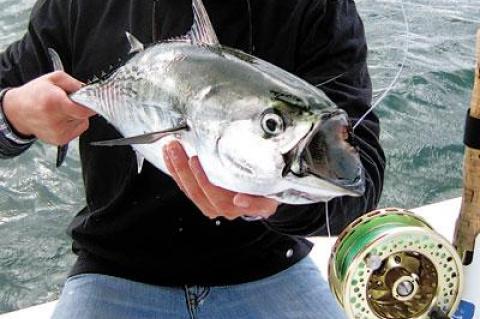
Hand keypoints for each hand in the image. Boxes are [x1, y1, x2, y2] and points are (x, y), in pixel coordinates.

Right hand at [3, 71, 95, 144]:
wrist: (17, 111)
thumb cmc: (34, 94)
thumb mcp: (53, 78)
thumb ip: (73, 82)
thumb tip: (89, 90)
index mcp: (54, 102)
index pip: (84, 110)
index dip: (90, 105)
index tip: (90, 100)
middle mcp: (55, 120)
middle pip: (84, 115)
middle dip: (81, 107)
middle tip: (69, 102)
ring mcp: (58, 132)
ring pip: (82, 122)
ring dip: (76, 116)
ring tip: (61, 110)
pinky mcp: (59, 140)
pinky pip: (77, 130)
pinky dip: (73, 124)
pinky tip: (61, 119)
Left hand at [163, 141, 278, 219]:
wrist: (265, 196)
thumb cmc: (268, 191)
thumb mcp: (269, 197)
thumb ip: (257, 203)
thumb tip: (239, 201)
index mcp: (235, 207)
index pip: (216, 197)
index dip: (204, 181)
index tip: (196, 161)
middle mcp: (221, 208)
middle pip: (198, 193)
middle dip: (184, 171)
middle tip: (177, 149)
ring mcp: (210, 203)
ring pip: (189, 189)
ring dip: (177, 169)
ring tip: (170, 149)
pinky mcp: (202, 195)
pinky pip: (185, 186)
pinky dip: (176, 171)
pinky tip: (169, 157)